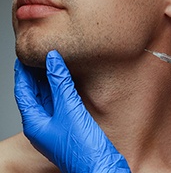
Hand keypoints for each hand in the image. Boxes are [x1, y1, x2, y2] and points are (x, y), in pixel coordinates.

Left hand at [14, 50, 130, 172]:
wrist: (101, 165)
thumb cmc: (82, 146)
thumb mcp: (69, 109)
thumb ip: (60, 83)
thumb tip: (52, 59)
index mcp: (34, 123)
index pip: (23, 91)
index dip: (22, 72)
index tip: (23, 55)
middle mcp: (42, 125)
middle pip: (34, 94)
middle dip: (35, 75)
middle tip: (39, 55)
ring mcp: (56, 127)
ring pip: (48, 99)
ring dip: (49, 82)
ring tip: (53, 64)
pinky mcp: (69, 127)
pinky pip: (61, 104)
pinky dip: (62, 91)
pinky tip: (68, 82)